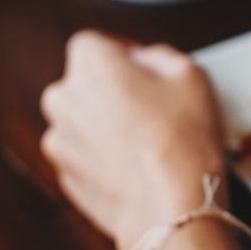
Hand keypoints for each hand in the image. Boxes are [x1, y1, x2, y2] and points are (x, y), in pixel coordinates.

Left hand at [40, 31, 226, 249]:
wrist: (173, 205)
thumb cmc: (183, 138)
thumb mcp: (189, 72)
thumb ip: (158, 55)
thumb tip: (144, 61)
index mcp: (90, 65)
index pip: (94, 43)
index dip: (121, 53)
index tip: (144, 68)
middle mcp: (64, 100)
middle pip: (84, 82)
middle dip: (111, 89)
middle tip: (151, 104)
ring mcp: (60, 142)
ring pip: (82, 121)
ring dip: (106, 124)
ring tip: (147, 139)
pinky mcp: (67, 178)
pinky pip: (85, 156)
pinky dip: (105, 157)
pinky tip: (138, 164)